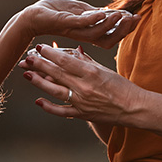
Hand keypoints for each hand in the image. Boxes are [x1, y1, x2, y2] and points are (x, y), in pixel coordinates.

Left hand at [19, 44, 144, 122]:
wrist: (134, 108)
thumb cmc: (123, 87)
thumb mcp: (105, 70)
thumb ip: (88, 62)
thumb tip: (74, 51)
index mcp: (91, 73)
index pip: (65, 61)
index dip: (50, 53)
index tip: (39, 47)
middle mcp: (84, 87)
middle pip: (57, 73)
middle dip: (40, 65)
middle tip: (27, 58)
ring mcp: (82, 102)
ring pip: (55, 91)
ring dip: (39, 82)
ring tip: (27, 75)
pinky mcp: (82, 114)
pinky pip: (62, 111)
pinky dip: (49, 107)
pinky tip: (38, 101)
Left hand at [24, 0, 139, 48]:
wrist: (33, 16)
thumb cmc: (54, 13)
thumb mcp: (79, 11)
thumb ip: (92, 13)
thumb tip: (110, 12)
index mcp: (88, 34)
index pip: (112, 35)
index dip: (125, 29)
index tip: (136, 17)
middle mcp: (83, 37)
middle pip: (109, 38)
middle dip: (123, 29)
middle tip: (133, 18)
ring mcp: (74, 31)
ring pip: (98, 33)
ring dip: (111, 23)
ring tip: (121, 15)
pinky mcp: (65, 23)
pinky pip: (82, 24)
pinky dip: (94, 19)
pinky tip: (103, 12)